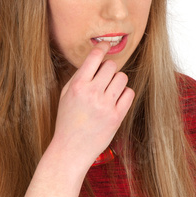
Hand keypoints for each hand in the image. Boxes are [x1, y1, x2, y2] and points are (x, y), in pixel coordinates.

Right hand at [52, 39, 133, 169]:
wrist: (71, 149)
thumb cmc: (67, 121)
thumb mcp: (66, 95)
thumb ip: (80, 76)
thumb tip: (97, 59)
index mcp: (78, 86)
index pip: (95, 57)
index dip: (102, 48)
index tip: (105, 46)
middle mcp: (92, 93)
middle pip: (111, 66)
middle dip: (109, 69)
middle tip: (104, 78)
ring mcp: (106, 106)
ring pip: (122, 78)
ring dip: (117, 81)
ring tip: (110, 91)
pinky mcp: (117, 117)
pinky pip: (129, 94)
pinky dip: (124, 94)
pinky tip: (116, 100)